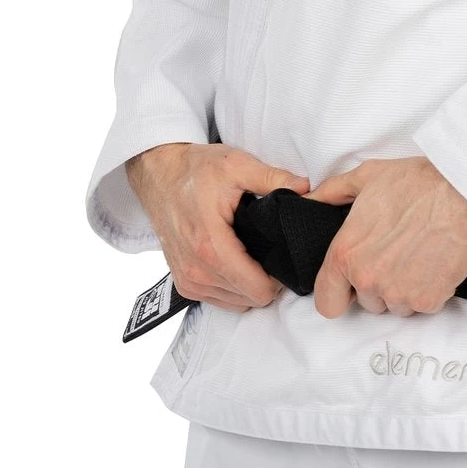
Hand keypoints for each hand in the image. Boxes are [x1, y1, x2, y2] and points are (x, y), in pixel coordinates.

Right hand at [126, 142, 309, 311]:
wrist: (160, 175)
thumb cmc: (195, 170)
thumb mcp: (237, 165)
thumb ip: (273, 178)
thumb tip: (306, 188)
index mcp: (210, 246)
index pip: (256, 288)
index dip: (279, 276)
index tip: (284, 253)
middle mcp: (196, 270)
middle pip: (249, 298)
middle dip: (267, 278)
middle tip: (273, 248)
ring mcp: (187, 280)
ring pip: (236, 303)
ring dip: (250, 284)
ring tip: (256, 253)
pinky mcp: (184, 284)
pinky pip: (219, 300)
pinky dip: (233, 287)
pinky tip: (239, 261)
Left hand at [305, 157, 466, 320]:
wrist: (462, 192)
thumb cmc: (415, 182)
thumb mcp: (366, 177)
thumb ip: (331, 192)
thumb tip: (309, 199)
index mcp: (346, 255)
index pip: (327, 303)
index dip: (338, 293)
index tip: (350, 283)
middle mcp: (368, 280)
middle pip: (366, 302)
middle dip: (378, 283)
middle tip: (395, 251)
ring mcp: (399, 294)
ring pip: (394, 306)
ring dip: (402, 288)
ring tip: (416, 253)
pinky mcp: (428, 301)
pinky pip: (422, 305)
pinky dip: (427, 289)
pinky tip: (433, 260)